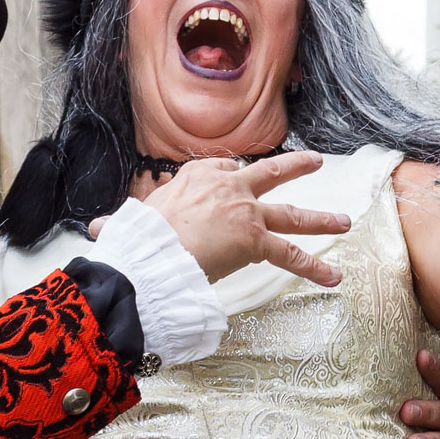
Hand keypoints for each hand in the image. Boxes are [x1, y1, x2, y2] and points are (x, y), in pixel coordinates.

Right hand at [93, 150, 348, 285]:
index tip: (239, 177)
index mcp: (197, 175)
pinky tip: (333, 277)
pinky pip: (290, 256)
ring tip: (343, 221)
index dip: (234, 175)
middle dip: (295, 166)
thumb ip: (119, 223)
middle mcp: (228, 186)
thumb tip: (95, 229)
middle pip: (270, 172)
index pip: (226, 169)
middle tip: (314, 161)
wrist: (151, 250)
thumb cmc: (137, 236)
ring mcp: (246, 211)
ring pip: (291, 213)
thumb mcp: (127, 220)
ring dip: (321, 218)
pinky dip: (314, 268)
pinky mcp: (256, 240)